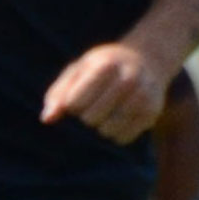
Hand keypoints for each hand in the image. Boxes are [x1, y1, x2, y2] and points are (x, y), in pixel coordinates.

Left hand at [42, 39, 170, 143]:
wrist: (146, 60)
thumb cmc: (101, 68)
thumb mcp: (77, 71)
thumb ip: (58, 94)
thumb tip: (46, 119)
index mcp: (106, 65)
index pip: (75, 103)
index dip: (72, 104)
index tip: (79, 95)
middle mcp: (129, 80)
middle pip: (91, 119)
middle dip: (86, 116)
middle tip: (95, 104)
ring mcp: (144, 97)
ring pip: (107, 131)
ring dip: (101, 126)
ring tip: (107, 111)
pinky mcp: (152, 113)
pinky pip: (123, 139)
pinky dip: (115, 133)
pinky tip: (119, 118)